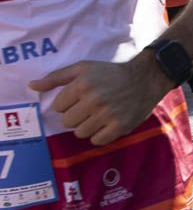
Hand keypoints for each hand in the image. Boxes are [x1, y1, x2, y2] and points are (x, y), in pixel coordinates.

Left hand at [35, 54, 172, 145]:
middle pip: (67, 122)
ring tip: (97, 116)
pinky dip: (99, 135)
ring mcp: (107, 115)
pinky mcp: (120, 126)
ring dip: (86, 126)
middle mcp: (94, 100)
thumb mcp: (83, 68)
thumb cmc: (111, 73)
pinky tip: (106, 124)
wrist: (145, 78)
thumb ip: (56, 77)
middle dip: (75, 116)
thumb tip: (31, 86)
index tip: (79, 99)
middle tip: (88, 108)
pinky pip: (97, 140)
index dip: (67, 103)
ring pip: (80, 133)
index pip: (58, 107)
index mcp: (82, 84)